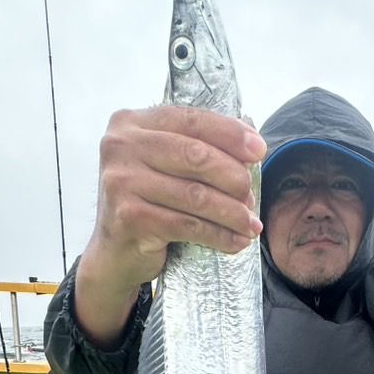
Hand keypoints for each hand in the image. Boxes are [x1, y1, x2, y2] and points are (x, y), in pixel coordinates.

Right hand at [74, 106, 265, 345]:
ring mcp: (120, 182)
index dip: (229, 133)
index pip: (190, 120)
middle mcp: (120, 147)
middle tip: (252, 197)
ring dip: (232, 212)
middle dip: (233, 177)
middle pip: (195, 155)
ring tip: (251, 224)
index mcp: (130, 123)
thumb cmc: (147, 203)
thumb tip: (252, 141)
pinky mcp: (129, 217)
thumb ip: (196, 147)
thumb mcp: (164, 166)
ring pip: (195, 194)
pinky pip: (188, 225)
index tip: (259, 150)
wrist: (114, 254)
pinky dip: (218, 235)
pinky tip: (236, 241)